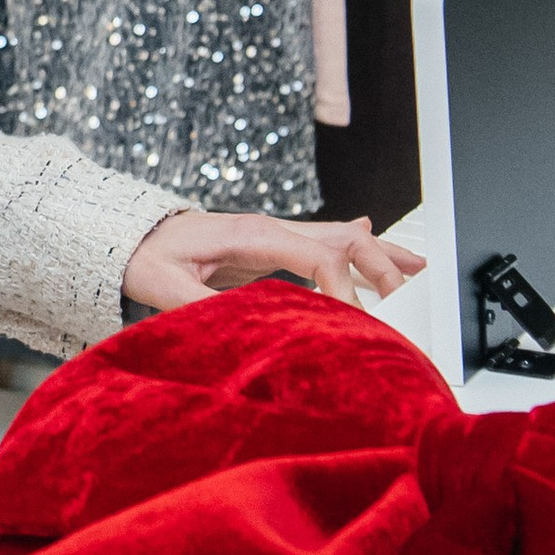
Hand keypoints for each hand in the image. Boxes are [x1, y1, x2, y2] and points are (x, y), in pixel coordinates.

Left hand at [122, 208, 425, 311]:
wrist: (134, 234)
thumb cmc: (147, 256)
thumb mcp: (165, 284)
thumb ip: (200, 304)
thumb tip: (237, 325)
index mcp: (253, 235)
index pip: (319, 256)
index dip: (343, 290)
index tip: (356, 323)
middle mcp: (272, 229)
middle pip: (345, 238)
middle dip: (382, 265)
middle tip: (410, 298)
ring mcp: (276, 234)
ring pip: (344, 236)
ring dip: (382, 254)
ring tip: (420, 271)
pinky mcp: (275, 246)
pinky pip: (329, 241)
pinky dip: (361, 245)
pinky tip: (386, 244)